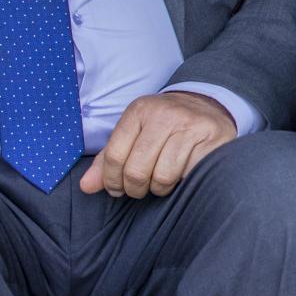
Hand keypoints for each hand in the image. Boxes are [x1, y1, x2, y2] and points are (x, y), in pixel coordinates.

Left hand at [79, 92, 235, 198]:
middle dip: (135, 189)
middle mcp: (163, 114)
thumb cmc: (165, 126)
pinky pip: (187, 176)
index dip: (111, 180)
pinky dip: (181, 183)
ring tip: (161, 182)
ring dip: (159, 189)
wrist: (209, 107)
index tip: (117, 189)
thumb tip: (86, 186)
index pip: (114, 155)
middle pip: (136, 170)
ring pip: (162, 177)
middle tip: (140, 189)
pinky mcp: (210, 139)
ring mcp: (189, 125)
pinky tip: (181, 175)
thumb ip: (108, 160)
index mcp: (139, 111)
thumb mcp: (134, 134)